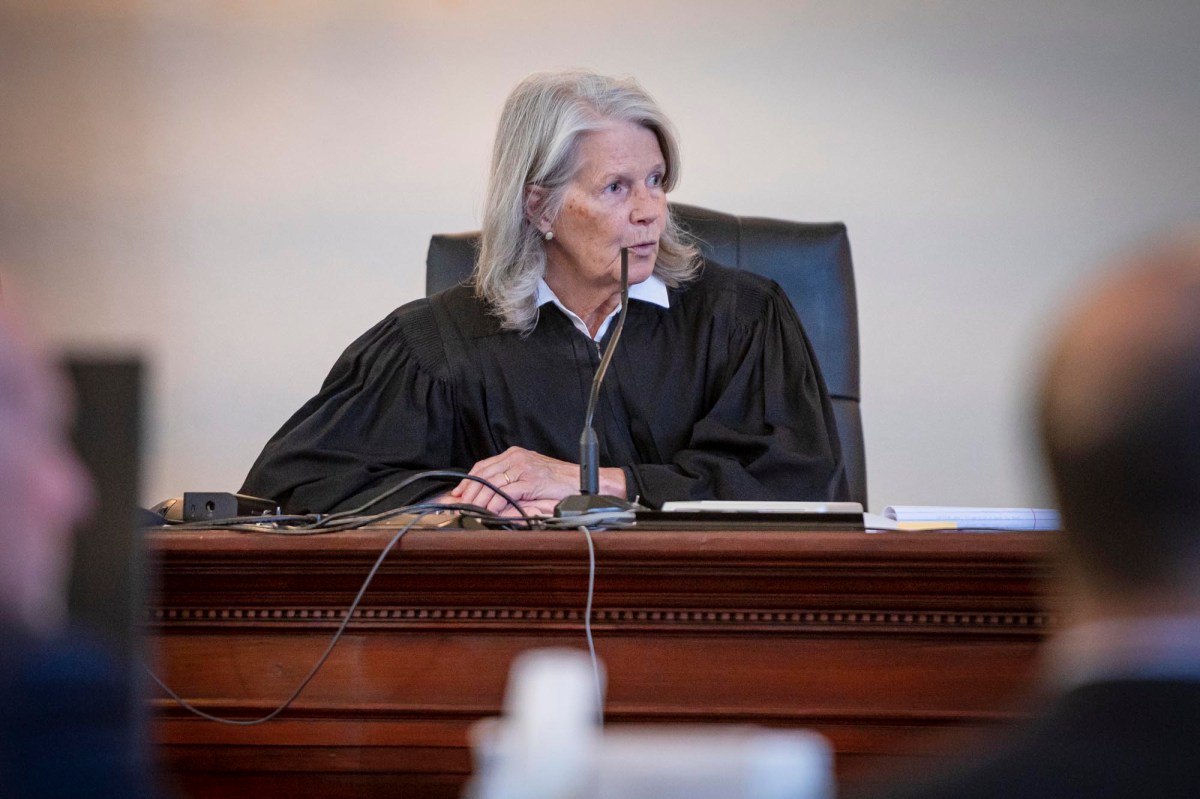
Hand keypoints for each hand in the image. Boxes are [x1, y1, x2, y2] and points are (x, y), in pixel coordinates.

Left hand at [447, 446, 625, 516]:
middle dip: (468, 491)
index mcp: (514, 455)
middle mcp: (517, 457)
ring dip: (478, 498)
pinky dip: (495, 502)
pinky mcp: (531, 480)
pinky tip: (488, 510)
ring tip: (469, 510)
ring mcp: (524, 467)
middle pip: (483, 474)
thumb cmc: (558, 482)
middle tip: (458, 505)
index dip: (468, 481)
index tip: (457, 494)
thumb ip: (511, 484)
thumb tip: (489, 498)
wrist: (582, 481)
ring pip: (492, 482)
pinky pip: (507, 491)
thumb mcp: (530, 478)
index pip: (483, 466)